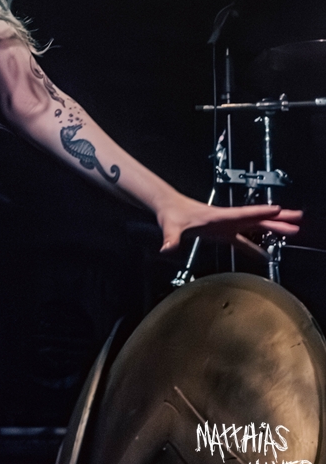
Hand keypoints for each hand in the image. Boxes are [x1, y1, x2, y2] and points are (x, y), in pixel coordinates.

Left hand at [157, 193, 301, 252]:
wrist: (170, 208)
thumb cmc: (172, 215)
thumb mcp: (171, 227)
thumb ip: (171, 238)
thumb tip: (167, 248)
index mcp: (218, 216)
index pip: (243, 214)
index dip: (259, 213)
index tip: (278, 209)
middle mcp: (227, 219)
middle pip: (256, 219)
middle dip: (276, 219)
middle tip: (297, 218)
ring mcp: (227, 226)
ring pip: (254, 227)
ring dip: (273, 229)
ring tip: (292, 231)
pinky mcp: (223, 233)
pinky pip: (243, 241)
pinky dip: (255, 247)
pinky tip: (265, 255)